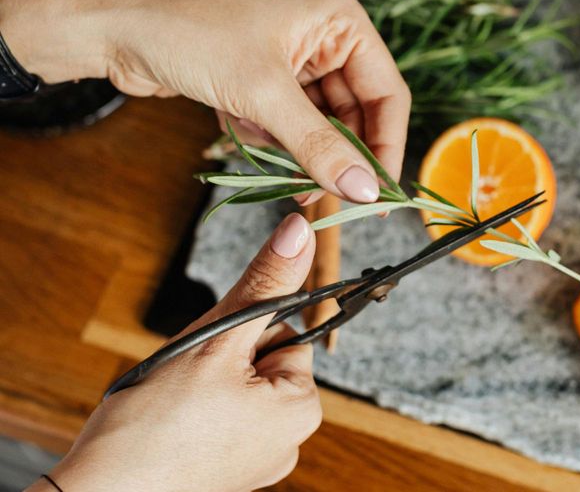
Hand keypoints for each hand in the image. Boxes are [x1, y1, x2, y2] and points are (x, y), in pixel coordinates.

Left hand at [0, 0, 409, 202]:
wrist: (107, 20)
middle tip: (323, 197)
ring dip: (298, 152)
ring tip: (277, 170)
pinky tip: (237, 128)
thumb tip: (365, 191)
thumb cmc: (189, 30)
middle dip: (336, 156)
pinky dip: (268, 139)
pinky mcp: (258, 77)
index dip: (386, 149)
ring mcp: (289, 56)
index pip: (387, 94)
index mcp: (340, 19)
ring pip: (318, 124)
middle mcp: (322, 35)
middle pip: (355, 113)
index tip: (379, 198)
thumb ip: (320, 147)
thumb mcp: (264, 94)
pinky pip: (285, 123)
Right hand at [37, 214, 322, 491]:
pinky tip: (166, 425)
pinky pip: (215, 422)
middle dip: (220, 358)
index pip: (287, 333)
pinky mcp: (224, 474)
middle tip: (185, 377)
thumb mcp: (218, 339)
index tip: (212, 347)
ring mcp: (256, 461)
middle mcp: (289, 440)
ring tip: (171, 403)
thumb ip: (264, 283)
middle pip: (259, 362)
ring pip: (233, 389)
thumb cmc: (157, 426)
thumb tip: (302, 230)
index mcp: (303, 408)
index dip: (243, 329)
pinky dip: (190, 415)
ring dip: (202, 383)